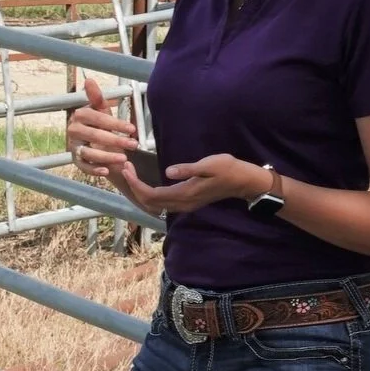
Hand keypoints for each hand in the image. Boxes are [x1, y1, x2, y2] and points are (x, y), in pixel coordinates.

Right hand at [65, 76, 137, 175]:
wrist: (96, 143)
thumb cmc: (100, 125)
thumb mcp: (102, 111)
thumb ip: (97, 98)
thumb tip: (89, 80)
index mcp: (80, 115)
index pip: (97, 118)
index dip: (115, 124)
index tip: (132, 129)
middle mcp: (73, 130)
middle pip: (94, 135)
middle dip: (115, 140)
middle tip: (134, 145)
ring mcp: (74, 147)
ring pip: (89, 153)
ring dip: (107, 156)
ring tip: (124, 159)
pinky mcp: (76, 161)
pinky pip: (83, 167)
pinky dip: (94, 170)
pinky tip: (107, 171)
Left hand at [140, 154, 269, 214]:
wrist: (244, 182)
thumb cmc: (228, 169)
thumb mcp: (209, 164)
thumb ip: (188, 169)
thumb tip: (168, 171)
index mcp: (185, 194)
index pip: (152, 195)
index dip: (136, 184)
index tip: (127, 169)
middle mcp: (182, 204)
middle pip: (149, 203)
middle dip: (134, 187)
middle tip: (125, 168)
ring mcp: (185, 205)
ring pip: (154, 205)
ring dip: (140, 192)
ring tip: (132, 174)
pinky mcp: (188, 202)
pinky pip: (162, 203)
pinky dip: (149, 195)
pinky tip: (145, 183)